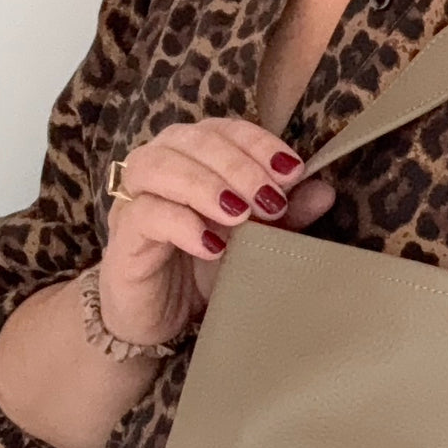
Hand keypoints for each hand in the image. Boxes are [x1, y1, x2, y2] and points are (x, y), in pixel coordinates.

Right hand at [100, 118, 336, 346]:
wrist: (160, 317)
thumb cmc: (204, 269)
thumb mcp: (254, 241)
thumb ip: (287, 215)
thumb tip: (324, 191)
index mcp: (193, 157)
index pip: (222, 129)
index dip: (257, 143)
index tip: (292, 170)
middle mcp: (160, 167)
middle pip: (191, 140)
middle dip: (238, 165)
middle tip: (271, 200)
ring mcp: (135, 199)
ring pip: (159, 166)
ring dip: (205, 185)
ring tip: (240, 215)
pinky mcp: (123, 236)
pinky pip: (145, 214)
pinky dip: (181, 224)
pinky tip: (211, 246)